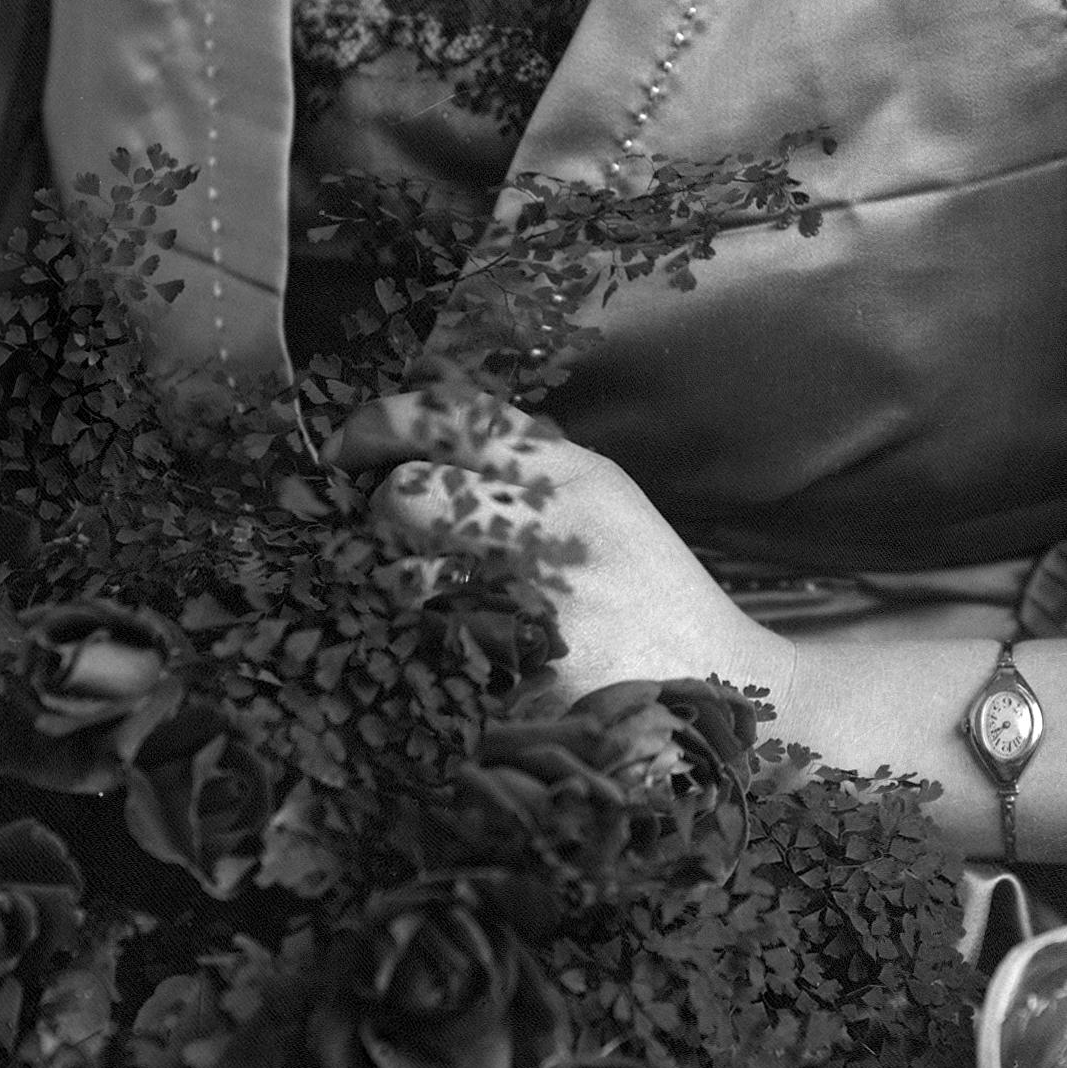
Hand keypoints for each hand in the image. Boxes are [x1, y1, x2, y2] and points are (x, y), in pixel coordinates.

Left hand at [326, 387, 776, 704]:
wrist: (719, 682)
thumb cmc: (647, 586)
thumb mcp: (599, 494)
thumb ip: (519, 451)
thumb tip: (427, 385)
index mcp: (567, 475)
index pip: (447, 418)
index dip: (377, 426)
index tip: (347, 450)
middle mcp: (550, 531)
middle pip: (406, 499)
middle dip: (382, 520)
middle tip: (395, 543)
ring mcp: (536, 610)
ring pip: (405, 584)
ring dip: (400, 596)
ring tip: (429, 606)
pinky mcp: (524, 682)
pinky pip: (432, 657)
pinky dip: (429, 659)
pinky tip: (453, 663)